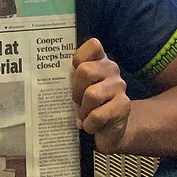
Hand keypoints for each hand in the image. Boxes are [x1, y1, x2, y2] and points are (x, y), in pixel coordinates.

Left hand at [72, 38, 130, 152]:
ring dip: (83, 111)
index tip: (75, 72)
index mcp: (100, 61)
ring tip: (85, 116)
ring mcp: (119, 86)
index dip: (80, 57)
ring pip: (91, 94)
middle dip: (76, 91)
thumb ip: (71, 79)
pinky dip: (89, 125)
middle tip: (77, 102)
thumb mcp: (78, 90)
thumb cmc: (88, 107)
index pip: (93, 45)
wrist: (109, 132)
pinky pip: (98, 115)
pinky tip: (92, 126)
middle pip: (85, 71)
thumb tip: (53, 74)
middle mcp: (112, 69)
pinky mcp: (124, 105)